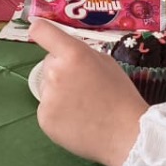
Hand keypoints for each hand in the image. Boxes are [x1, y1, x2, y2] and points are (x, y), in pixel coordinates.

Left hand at [28, 19, 147, 165]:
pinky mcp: (44, 118)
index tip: (38, 32)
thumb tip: (65, 53)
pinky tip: (76, 121)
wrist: (126, 134)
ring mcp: (48, 97)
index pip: (43, 32)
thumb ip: (83, 54)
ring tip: (83, 108)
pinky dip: (58, 114)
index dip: (40, 30)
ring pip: (47, 88)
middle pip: (49, 64)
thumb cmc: (121, 96)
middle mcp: (56, 72)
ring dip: (59, 93)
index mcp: (74, 54)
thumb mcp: (107, 63)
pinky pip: (47, 109)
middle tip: (83, 87)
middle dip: (61, 71)